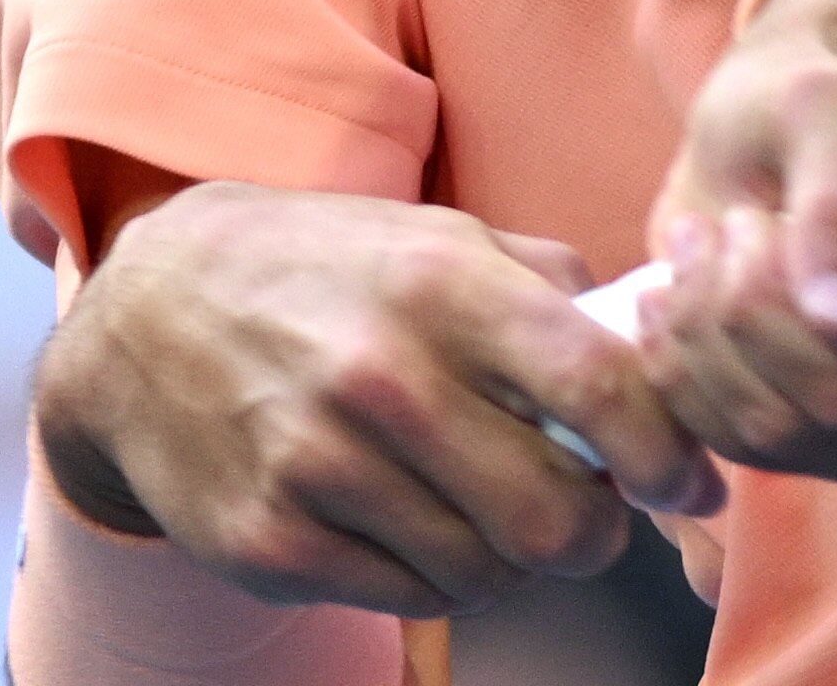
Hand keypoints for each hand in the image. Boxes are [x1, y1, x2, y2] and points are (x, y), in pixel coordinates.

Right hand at [34, 182, 722, 615]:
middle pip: (555, 518)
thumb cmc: (329, 272)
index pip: (601, 389)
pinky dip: (434, 577)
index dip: (669, 456)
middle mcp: (381, 376)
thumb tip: (664, 347)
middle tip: (583, 513)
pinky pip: (408, 599)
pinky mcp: (268, 541)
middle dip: (593, 531)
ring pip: (486, 573)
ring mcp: (317, 466)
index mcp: (445, 285)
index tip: (688, 483)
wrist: (148, 314)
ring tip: (481, 505)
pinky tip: (413, 523)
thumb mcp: (443, 237)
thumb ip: (557, 289)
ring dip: (508, 556)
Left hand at [642, 0, 836, 480]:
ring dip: (708, 328)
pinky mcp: (824, 453)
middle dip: (758, 306)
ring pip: (785, 431)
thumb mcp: (828, 109)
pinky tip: (675, 297)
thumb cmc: (816, 112)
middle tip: (732, 219)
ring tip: (700, 239)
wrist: (766, 144)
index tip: (779, 234)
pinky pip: (735, 446)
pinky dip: (680, 367)